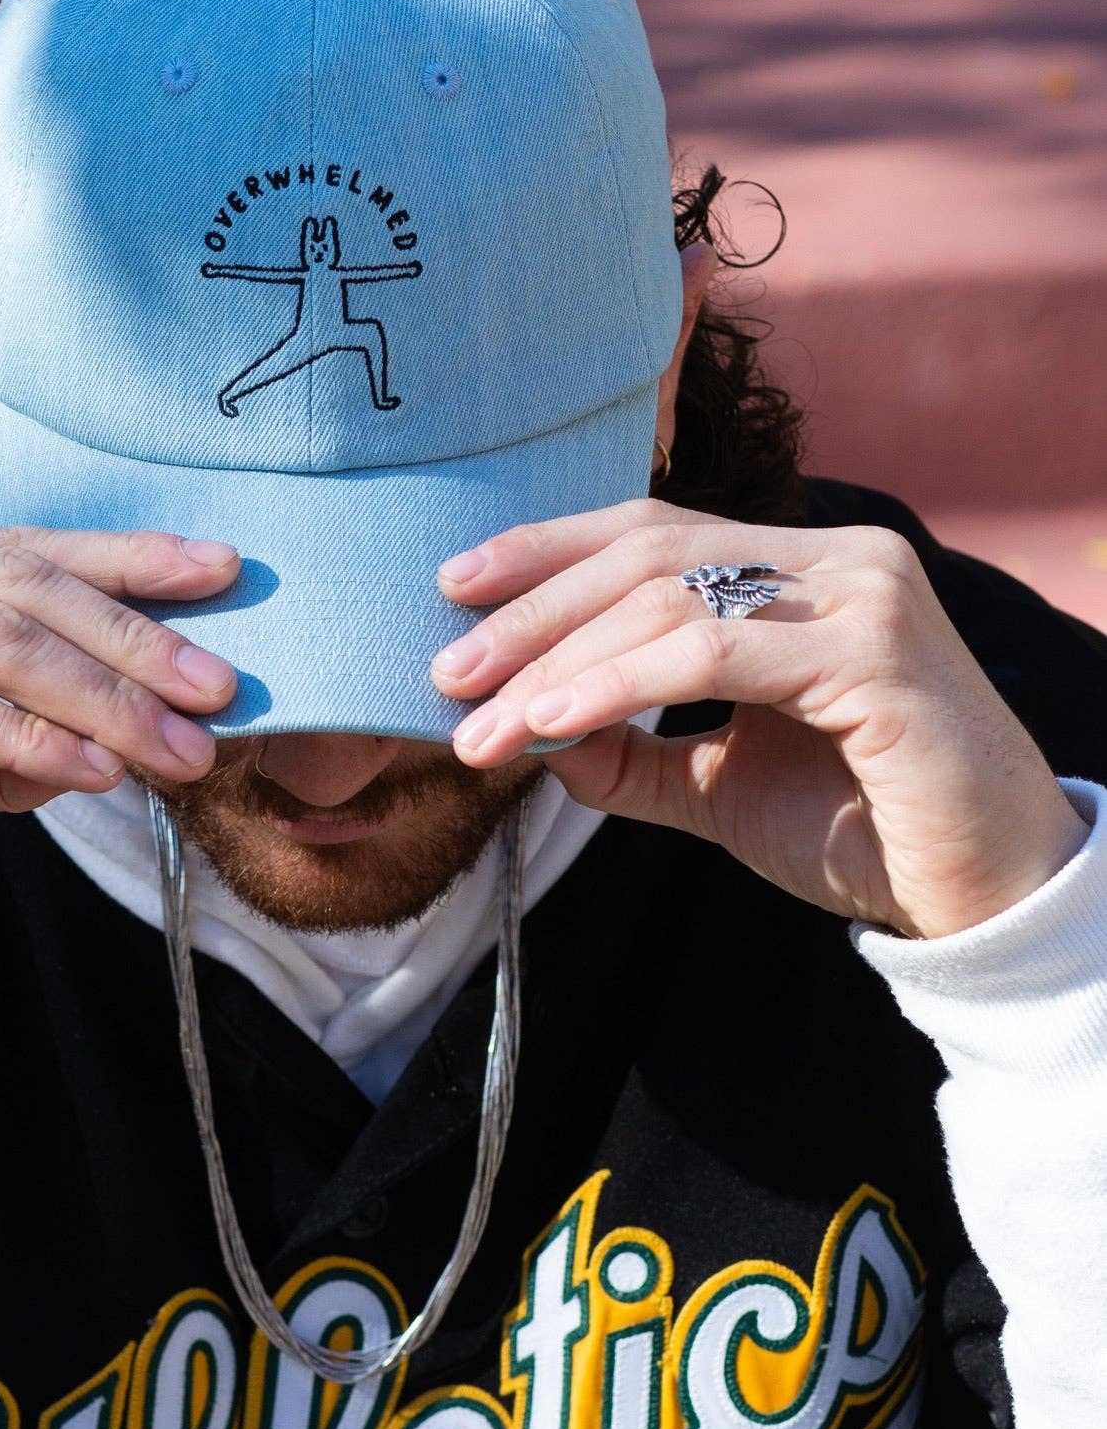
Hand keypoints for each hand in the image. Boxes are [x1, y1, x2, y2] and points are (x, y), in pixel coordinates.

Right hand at [0, 519, 238, 917]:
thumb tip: (114, 741)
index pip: (10, 545)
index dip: (121, 557)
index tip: (220, 570)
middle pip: (13, 586)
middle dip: (134, 637)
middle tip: (224, 684)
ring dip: (102, 697)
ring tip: (184, 745)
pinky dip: (23, 737)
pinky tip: (92, 772)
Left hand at [432, 500, 1088, 939]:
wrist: (985, 899)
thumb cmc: (861, 827)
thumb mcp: (718, 781)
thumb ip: (629, 751)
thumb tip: (524, 730)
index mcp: (801, 565)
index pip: (652, 530)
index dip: (547, 550)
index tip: (452, 588)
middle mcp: (836, 558)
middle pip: (648, 552)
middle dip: (531, 609)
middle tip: (442, 667)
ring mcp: (862, 594)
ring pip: (669, 598)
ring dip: (554, 660)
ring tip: (478, 722)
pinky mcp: (875, 653)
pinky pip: (714, 654)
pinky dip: (617, 684)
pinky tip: (550, 722)